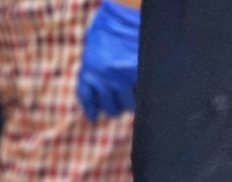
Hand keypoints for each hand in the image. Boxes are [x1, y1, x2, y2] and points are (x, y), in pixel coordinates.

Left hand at [77, 0, 140, 121]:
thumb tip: (95, 82)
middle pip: (108, 106)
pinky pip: (141, 95)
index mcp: (89, 69)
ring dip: (130, 105)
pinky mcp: (139, 76)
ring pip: (127, 104)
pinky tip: (144, 97)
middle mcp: (104, 78)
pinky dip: (143, 97)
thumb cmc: (108, 26)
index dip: (90, 109)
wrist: (123, 14)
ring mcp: (123, 78)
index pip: (87, 96)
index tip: (93, 117)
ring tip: (133, 102)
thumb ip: (93, 66)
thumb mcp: (93, 46)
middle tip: (117, 108)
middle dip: (113, 108)